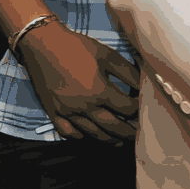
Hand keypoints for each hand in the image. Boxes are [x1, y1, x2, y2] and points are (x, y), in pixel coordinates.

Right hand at [18, 20, 139, 142]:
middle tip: (137, 134)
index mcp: (99, 91)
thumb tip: (144, 82)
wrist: (44, 47)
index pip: (125, 108)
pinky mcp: (53, 114)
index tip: (145, 109)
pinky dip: (81, 137)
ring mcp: (67, 113)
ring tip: (119, 141)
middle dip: (127, 131)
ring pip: (91, 133)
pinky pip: (68, 133)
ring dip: (107, 139)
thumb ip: (127, 71)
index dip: (137, 109)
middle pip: (111, 126)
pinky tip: (90, 135)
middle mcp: (84, 107)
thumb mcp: (107, 55)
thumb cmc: (78, 48)